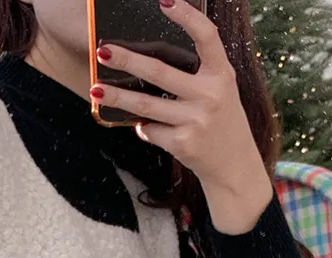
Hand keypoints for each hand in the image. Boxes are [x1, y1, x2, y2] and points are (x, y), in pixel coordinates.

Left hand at [90, 0, 273, 232]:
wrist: (234, 166)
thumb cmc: (221, 122)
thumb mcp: (220, 91)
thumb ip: (196, 74)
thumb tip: (146, 63)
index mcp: (222, 74)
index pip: (207, 36)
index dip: (187, 16)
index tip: (165, 1)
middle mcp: (211, 95)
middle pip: (160, 72)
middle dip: (128, 60)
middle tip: (104, 51)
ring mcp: (196, 120)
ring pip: (147, 105)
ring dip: (119, 97)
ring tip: (97, 90)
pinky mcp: (183, 143)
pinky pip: (151, 130)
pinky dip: (144, 128)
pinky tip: (144, 127)